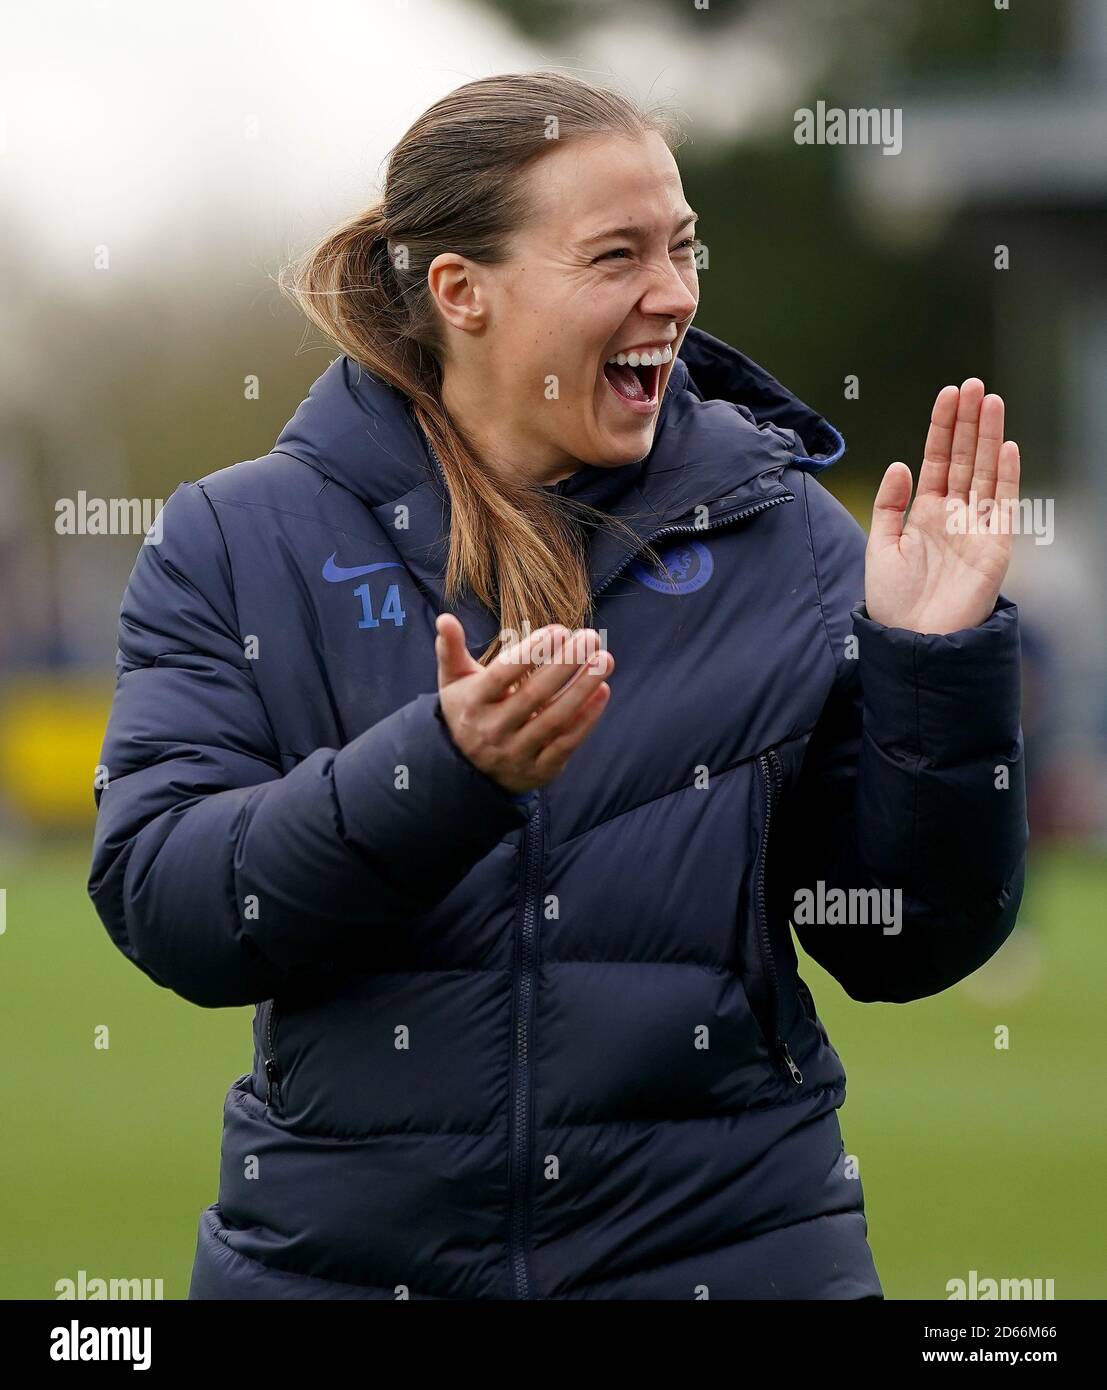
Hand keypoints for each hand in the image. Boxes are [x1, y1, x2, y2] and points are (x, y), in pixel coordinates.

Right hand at [435, 615, 613, 793]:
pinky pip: (567, 743)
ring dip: (583, 688)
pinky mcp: (539, 770)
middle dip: (565, 664)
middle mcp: (493, 730)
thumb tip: (445, 618)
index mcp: (473, 703)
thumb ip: (450, 649)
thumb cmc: (467, 711)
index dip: (530, 652)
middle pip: (533, 695)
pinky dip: (587, 718)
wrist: (466, 771)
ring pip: (555, 719)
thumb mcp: (453, 681)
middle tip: (590, 636)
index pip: (502, 675)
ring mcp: (517, 753)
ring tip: (605, 659)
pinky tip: (602, 690)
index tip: (559, 630)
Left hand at [865, 378, 1020, 634]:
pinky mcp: (995, 545)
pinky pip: (1003, 504)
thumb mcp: (880, 548)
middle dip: (968, 421)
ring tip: (991, 400)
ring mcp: (976, 527)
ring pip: (985, 471)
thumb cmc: (895, 602)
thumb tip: (900, 464)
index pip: (937, 459)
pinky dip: (1005, 476)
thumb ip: (888, 505)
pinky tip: (1005, 446)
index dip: (942, 427)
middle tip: (973, 384)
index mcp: (924, 513)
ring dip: (989, 436)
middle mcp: (953, 515)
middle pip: (964, 457)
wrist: (915, 642)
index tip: (947, 394)